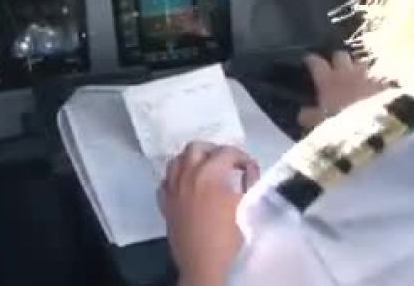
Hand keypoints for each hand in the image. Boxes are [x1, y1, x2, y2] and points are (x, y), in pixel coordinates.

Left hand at [159, 142, 259, 285]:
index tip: (249, 168)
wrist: (203, 265)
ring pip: (176, 160)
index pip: (226, 152)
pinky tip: (186, 186)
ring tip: (205, 170)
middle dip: (213, 151)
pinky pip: (166, 181)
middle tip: (226, 163)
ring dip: (191, 160)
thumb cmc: (227, 238)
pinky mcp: (164, 204)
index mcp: (209, 175)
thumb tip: (249, 171)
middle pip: (196, 148)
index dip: (242, 157)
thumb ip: (248, 184)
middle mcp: (186, 176)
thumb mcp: (245, 208)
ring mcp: (172, 189)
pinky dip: (176, 178)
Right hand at [297, 51, 388, 130]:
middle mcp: (347, 73)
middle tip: (334, 69)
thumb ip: (310, 117)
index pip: (316, 62)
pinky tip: (374, 89)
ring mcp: (369, 77)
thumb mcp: (321, 125)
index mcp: (328, 80)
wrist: (378, 128)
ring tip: (356, 77)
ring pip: (360, 63)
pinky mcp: (386, 85)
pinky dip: (374, 80)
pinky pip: (378, 77)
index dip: (311, 60)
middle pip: (340, 55)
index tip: (308, 61)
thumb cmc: (343, 126)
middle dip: (336, 60)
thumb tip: (302, 114)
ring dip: (357, 68)